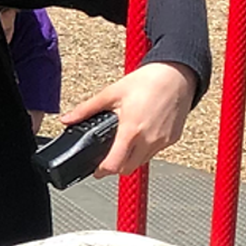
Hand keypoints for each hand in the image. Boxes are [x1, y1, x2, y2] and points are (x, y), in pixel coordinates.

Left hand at [60, 61, 197, 176]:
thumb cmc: (149, 81)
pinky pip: (155, 152)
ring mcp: (163, 141)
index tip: (97, 170)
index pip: (115, 165)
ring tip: (124, 145)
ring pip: (142, 162)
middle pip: (128, 168)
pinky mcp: (173, 139)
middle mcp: (149, 139)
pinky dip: (145, 150)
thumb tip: (68, 119)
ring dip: (131, 159)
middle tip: (107, 159)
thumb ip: (87, 109)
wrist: (177, 74)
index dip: (103, 171)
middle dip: (116, 167)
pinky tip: (141, 136)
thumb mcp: (112, 93)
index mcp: (131, 130)